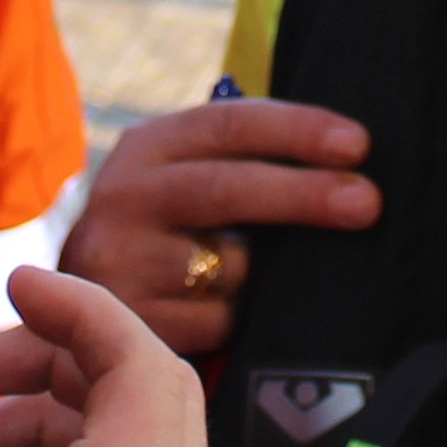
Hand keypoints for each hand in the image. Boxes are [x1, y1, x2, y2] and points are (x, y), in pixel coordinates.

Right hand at [62, 95, 377, 355]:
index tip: (359, 146)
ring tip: (261, 281)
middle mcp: (123, 195)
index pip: (230, 125)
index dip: (297, 130)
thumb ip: (243, 162)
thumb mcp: (184, 182)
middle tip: (368, 202)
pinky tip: (225, 319)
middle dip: (304, 193)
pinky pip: (218, 321)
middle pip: (226, 187)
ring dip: (266, 277)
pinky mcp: (128, 319)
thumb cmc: (167, 237)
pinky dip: (239, 322)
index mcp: (148, 147)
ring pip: (230, 266)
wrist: (78, 307)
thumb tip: (346, 160)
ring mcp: (118, 260)